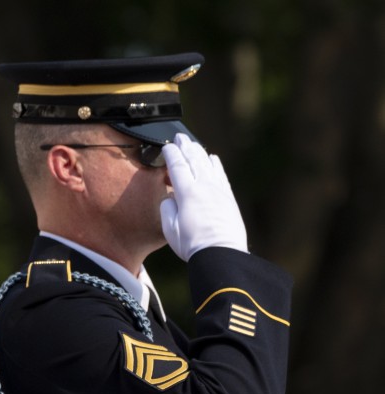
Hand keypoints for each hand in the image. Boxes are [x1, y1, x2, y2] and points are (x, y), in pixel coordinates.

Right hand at [160, 133, 247, 260]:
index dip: (171, 154)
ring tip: (193, 144)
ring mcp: (218, 191)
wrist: (221, 253)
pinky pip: (221, 175)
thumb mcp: (169, 229)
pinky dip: (215, 164)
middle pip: (194, 160)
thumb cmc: (193, 244)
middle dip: (185, 147)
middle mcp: (204, 187)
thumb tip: (171, 198)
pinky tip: (212, 159)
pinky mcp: (228, 198)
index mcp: (187, 193)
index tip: (166, 146)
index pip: (177, 166)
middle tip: (179, 137)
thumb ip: (167, 208)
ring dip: (199, 152)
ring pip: (208, 165)